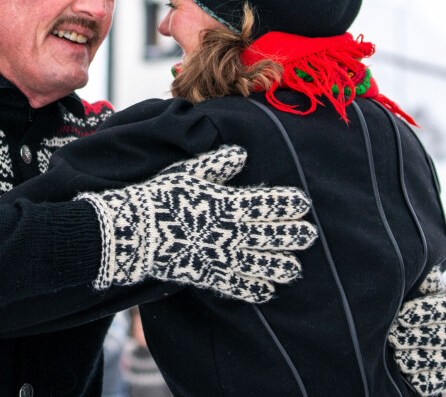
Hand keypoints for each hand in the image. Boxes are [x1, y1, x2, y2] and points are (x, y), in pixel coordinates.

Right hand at [77, 145, 316, 302]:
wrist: (135, 231)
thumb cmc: (160, 197)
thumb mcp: (189, 173)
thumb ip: (217, 164)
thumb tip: (241, 153)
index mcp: (228, 203)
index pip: (266, 204)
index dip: (286, 204)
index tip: (303, 204)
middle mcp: (229, 232)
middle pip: (269, 235)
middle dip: (292, 236)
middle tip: (310, 236)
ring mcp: (220, 256)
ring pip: (259, 263)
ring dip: (279, 266)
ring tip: (295, 269)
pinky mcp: (207, 275)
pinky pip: (236, 286)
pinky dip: (253, 289)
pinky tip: (267, 292)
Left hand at [388, 268, 445, 395]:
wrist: (435, 334)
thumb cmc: (422, 307)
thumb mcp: (424, 291)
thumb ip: (424, 281)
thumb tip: (424, 267)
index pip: (445, 310)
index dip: (423, 313)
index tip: (401, 316)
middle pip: (442, 337)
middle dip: (415, 338)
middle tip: (392, 337)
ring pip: (441, 361)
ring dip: (416, 359)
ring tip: (397, 356)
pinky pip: (441, 381)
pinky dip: (424, 379)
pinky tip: (408, 375)